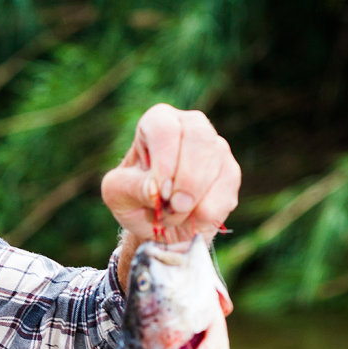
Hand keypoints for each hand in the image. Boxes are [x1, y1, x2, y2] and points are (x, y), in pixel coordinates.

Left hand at [102, 104, 240, 244]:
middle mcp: (191, 126)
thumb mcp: (117, 195)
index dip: (165, 160)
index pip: (164, 128)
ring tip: (171, 216)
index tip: (161, 191)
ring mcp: (215, 148)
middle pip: (198, 137)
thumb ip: (131, 188)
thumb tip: (156, 188)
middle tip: (174, 206)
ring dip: (193, 200)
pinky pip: (226, 190)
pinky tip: (191, 218)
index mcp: (158, 122)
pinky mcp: (230, 173)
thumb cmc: (133, 200)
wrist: (157, 227)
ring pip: (216, 164)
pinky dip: (207, 212)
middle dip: (187, 178)